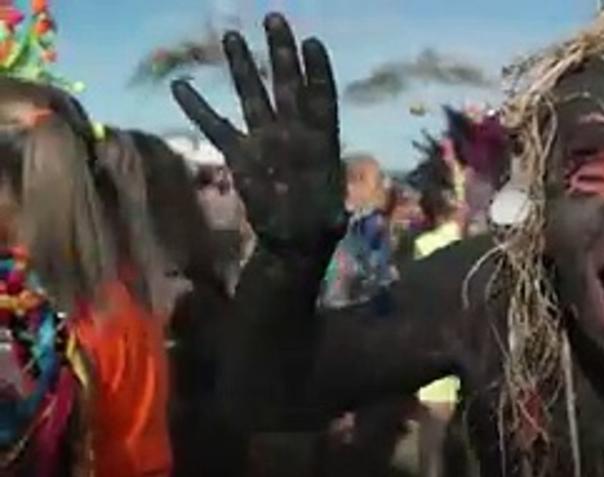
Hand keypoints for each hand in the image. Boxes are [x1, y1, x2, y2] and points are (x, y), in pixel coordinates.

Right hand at [171, 14, 345, 258]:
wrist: (295, 240)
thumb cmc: (319, 228)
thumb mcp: (331, 219)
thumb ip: (331, 212)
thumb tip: (335, 217)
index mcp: (321, 142)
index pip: (321, 99)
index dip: (318, 72)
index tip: (312, 43)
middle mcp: (293, 133)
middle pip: (287, 84)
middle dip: (281, 53)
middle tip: (274, 18)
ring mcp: (265, 140)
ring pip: (252, 95)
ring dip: (242, 66)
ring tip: (231, 36)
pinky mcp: (240, 154)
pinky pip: (216, 126)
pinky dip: (198, 108)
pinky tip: (180, 85)